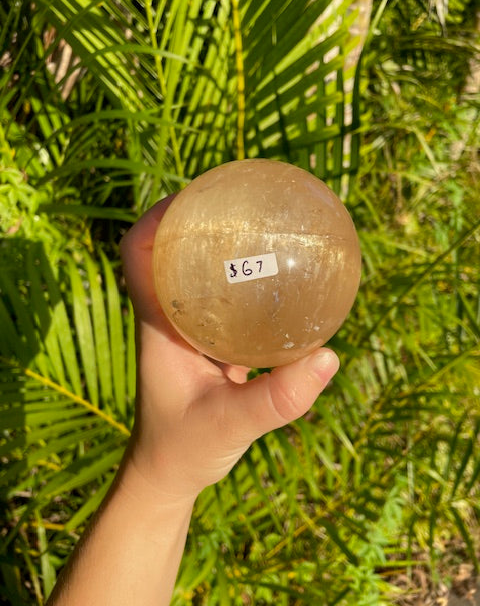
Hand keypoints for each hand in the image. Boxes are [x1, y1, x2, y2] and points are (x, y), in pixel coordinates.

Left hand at [120, 195, 339, 500]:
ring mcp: (186, 331)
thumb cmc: (185, 449)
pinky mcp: (206, 344)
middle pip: (168, 250)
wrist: (171, 474)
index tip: (191, 196)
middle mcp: (167, 319)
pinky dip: (242, 285)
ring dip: (218, 249)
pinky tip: (278, 285)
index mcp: (157, 325)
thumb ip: (277, 398)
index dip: (155, 217)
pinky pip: (221, 301)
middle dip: (196, 221)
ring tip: (263, 229)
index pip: (137, 254)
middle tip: (241, 202)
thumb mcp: (230, 425)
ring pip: (194, 274)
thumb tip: (329, 357)